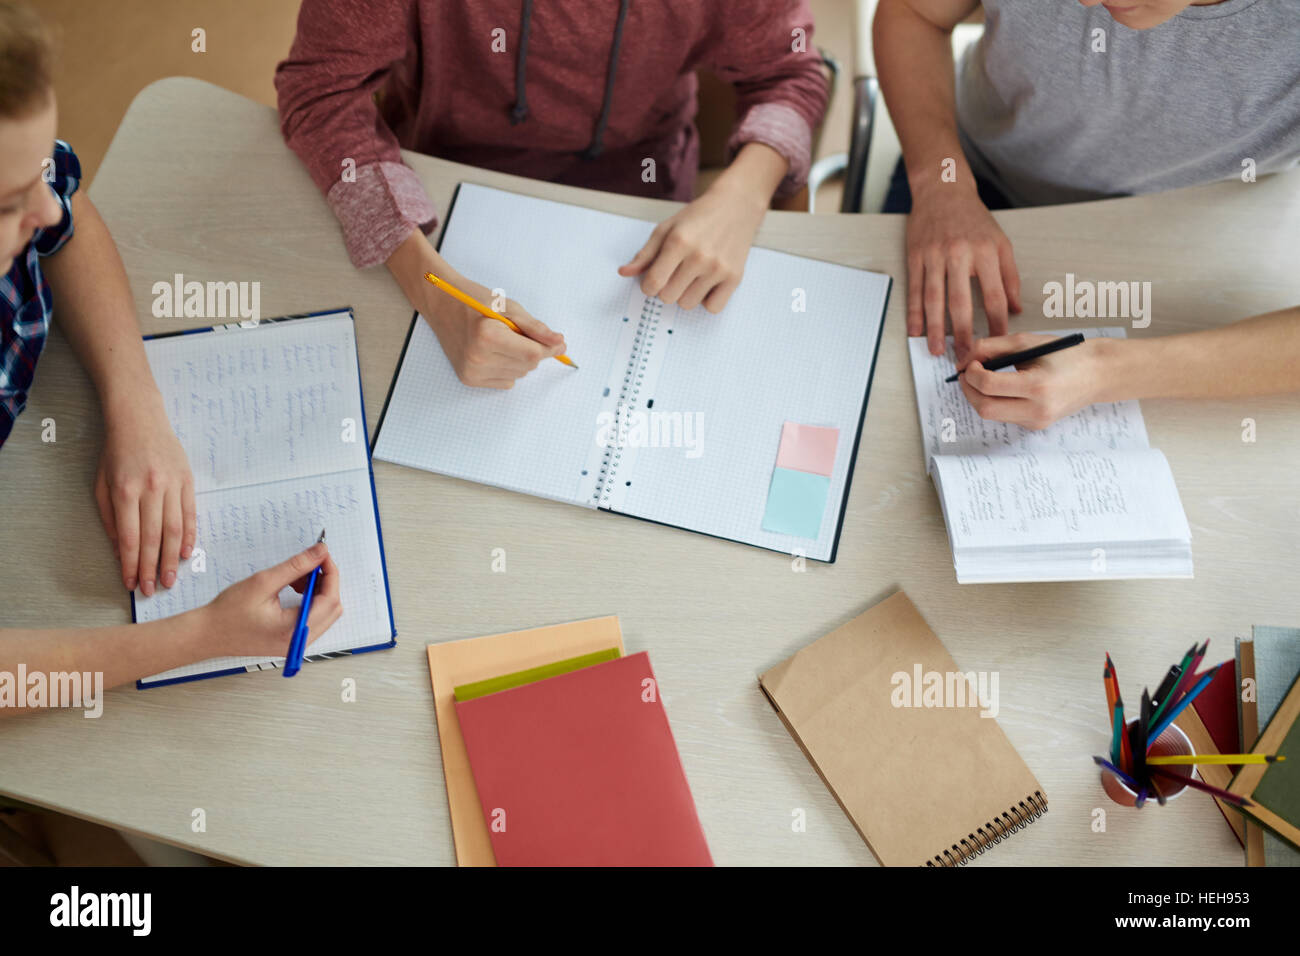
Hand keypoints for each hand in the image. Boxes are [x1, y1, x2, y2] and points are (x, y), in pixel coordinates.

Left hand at [95, 396, 196, 595]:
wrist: (140, 418)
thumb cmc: (117, 451)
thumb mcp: (101, 482)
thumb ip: (109, 516)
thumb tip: (119, 547)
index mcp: (125, 491)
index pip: (128, 537)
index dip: (130, 563)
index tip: (131, 582)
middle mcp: (150, 490)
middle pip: (152, 538)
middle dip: (151, 567)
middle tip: (152, 589)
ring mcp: (172, 485)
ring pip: (173, 529)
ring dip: (171, 558)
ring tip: (171, 579)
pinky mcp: (187, 481)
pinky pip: (189, 513)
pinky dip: (189, 535)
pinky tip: (186, 553)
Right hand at [203, 541, 341, 658]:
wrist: (208, 634)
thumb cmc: (228, 612)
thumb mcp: (263, 582)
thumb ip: (296, 566)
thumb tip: (320, 552)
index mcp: (294, 629)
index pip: (330, 599)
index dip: (331, 573)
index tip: (322, 554)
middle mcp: (300, 641)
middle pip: (333, 607)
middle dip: (326, 581)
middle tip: (311, 563)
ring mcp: (297, 644)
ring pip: (325, 612)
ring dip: (317, 590)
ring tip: (296, 577)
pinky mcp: (292, 641)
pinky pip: (313, 618)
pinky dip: (310, 600)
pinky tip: (294, 588)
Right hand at [420, 269, 564, 388]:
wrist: (442, 305)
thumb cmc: (475, 301)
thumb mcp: (509, 307)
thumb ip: (536, 328)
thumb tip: (559, 343)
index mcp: (488, 336)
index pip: (533, 354)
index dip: (549, 349)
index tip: (558, 343)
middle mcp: (478, 358)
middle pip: (527, 366)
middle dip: (532, 351)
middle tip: (519, 333)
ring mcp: (472, 371)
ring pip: (518, 375)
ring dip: (519, 360)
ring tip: (503, 341)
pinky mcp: (468, 379)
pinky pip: (505, 382)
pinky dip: (508, 369)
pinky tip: (494, 353)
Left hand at [619, 179, 765, 312]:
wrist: (736, 206)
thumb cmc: (698, 217)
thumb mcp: (666, 229)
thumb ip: (645, 254)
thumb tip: (624, 273)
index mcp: (678, 242)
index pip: (653, 283)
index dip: (648, 286)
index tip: (654, 279)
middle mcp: (699, 257)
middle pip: (668, 297)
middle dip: (666, 289)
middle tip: (675, 274)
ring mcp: (718, 268)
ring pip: (688, 304)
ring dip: (685, 295)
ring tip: (692, 276)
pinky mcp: (735, 277)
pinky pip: (712, 308)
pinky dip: (707, 301)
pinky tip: (707, 284)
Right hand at [907, 184, 1021, 358]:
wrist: (943, 191)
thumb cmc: (973, 219)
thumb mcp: (1001, 243)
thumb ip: (1010, 276)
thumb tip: (1015, 309)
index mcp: (986, 252)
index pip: (994, 295)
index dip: (996, 322)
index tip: (997, 342)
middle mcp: (960, 254)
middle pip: (961, 302)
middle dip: (962, 333)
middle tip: (965, 357)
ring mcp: (935, 255)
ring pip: (934, 299)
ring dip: (935, 328)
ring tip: (938, 350)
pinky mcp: (916, 256)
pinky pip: (914, 289)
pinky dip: (914, 312)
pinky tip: (916, 330)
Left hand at [956, 333, 1111, 429]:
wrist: (1098, 373)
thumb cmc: (1064, 353)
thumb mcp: (1027, 342)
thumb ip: (991, 347)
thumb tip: (962, 360)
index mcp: (1037, 386)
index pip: (988, 385)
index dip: (970, 372)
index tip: (969, 362)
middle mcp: (1037, 410)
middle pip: (983, 408)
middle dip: (967, 389)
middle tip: (967, 373)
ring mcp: (1036, 422)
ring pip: (990, 414)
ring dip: (979, 396)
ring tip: (983, 377)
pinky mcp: (1035, 426)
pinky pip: (1003, 416)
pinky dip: (994, 401)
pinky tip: (1001, 387)